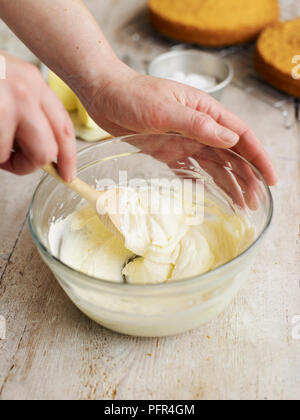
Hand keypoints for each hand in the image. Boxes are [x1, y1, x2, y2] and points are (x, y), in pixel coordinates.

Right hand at [0, 53, 76, 180]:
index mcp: (33, 82)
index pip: (64, 128)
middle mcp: (25, 90)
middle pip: (47, 151)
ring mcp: (5, 103)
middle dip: (27, 165)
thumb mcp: (7, 85)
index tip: (67, 174)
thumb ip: (29, 114)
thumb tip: (49, 153)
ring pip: (13, 156)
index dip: (68, 157)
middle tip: (7, 160)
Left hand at [87, 64, 276, 185]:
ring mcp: (184, 140)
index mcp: (205, 112)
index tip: (270, 179)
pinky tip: (208, 195)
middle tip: (254, 202)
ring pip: (213, 165)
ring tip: (239, 205)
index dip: (258, 157)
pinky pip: (189, 170)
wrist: (104, 95)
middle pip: (231, 155)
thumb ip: (197, 124)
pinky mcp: (168, 150)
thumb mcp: (165, 108)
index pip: (241, 136)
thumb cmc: (133, 95)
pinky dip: (200, 182)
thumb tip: (231, 140)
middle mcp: (199, 127)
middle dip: (246, 177)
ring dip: (228, 184)